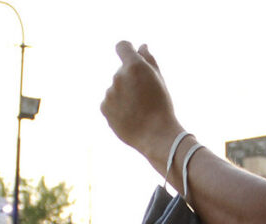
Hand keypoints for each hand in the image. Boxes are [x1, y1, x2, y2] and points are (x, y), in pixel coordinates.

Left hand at [101, 42, 182, 161]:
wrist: (156, 135)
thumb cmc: (162, 106)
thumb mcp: (160, 80)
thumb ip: (149, 60)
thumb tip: (141, 46)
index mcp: (134, 66)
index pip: (122, 46)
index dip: (126, 49)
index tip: (129, 54)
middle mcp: (118, 76)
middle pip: (122, 72)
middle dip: (131, 80)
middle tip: (145, 97)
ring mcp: (109, 92)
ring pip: (116, 88)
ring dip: (124, 95)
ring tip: (138, 110)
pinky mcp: (104, 107)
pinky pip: (110, 102)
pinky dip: (117, 107)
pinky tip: (129, 117)